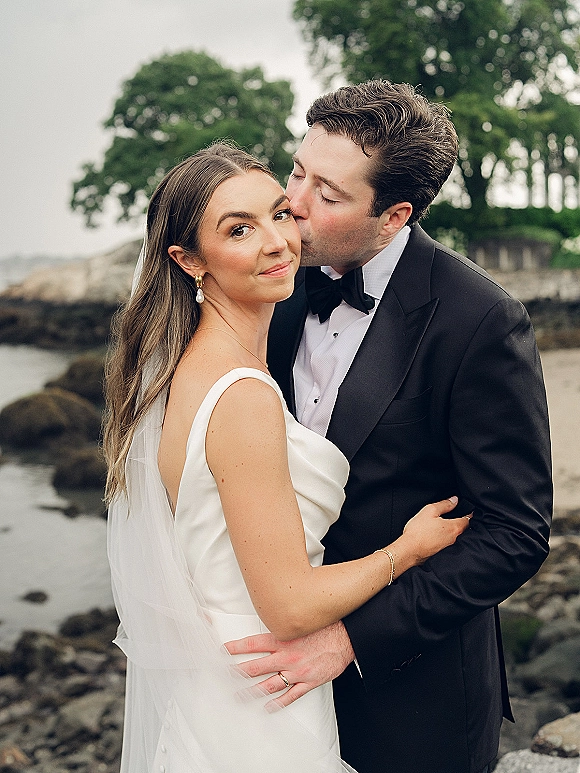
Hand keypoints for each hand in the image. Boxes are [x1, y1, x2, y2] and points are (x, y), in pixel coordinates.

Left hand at [225, 620, 353, 709]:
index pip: (253, 644)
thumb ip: (283, 628)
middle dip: (238, 673)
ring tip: (239, 696)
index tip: (223, 651)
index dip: (236, 648)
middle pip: (256, 667)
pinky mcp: (308, 682)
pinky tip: (267, 707)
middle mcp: (287, 656)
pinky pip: (290, 696)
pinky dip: (278, 703)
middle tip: (225, 677)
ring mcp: (297, 671)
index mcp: (283, 639)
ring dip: (252, 691)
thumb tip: (269, 624)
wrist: (345, 637)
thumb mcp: (299, 623)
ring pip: (269, 685)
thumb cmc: (324, 628)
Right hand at [401, 496, 470, 563]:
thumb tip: (454, 500)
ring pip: (455, 535)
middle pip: (463, 528)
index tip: (469, 509)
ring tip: (446, 524)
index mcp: (454, 528)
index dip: (469, 513)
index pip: (468, 519)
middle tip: (458, 515)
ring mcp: (448, 547)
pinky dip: (445, 537)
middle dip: (462, 521)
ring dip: (452, 530)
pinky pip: (447, 542)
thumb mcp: (430, 511)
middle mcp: (454, 539)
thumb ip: (444, 504)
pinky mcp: (441, 552)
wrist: (409, 550)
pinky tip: (437, 534)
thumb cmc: (418, 531)